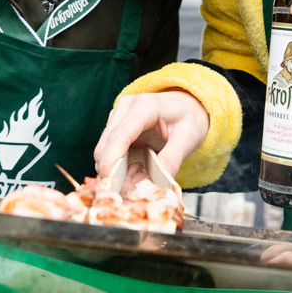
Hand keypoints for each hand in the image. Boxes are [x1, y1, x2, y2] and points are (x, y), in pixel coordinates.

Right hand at [94, 91, 208, 179]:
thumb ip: (173, 158)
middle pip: (105, 147)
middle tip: (138, 188)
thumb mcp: (189, 137)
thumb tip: (160, 184)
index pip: (120, 136)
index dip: (112, 162)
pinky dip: (117, 167)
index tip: (115, 185)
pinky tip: (136, 168)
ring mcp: (117, 116)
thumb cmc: (188, 117)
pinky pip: (107, 152)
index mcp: (145, 106)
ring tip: (141, 175)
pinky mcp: (114, 126)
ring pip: (102, 152)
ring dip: (116, 172)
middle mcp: (125, 108)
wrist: (186, 104)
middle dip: (116, 174)